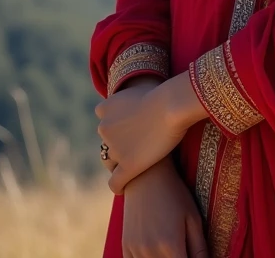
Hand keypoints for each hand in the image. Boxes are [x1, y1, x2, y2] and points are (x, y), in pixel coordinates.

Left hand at [96, 70, 206, 193]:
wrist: (171, 106)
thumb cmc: (163, 93)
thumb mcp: (142, 87)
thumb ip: (133, 96)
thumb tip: (138, 99)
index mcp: (106, 108)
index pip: (104, 120)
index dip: (117, 125)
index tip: (131, 128)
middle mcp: (105, 128)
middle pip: (106, 142)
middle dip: (118, 146)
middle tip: (137, 146)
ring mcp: (115, 148)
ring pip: (110, 163)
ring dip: (119, 164)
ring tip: (133, 166)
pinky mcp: (127, 166)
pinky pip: (115, 182)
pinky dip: (119, 185)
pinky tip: (126, 187)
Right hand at [122, 155, 207, 257]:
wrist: (146, 176)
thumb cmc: (175, 195)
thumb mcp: (193, 218)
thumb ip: (200, 249)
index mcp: (171, 246)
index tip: (192, 255)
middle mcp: (150, 252)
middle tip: (183, 249)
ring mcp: (135, 251)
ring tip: (171, 248)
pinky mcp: (126, 247)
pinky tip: (157, 252)